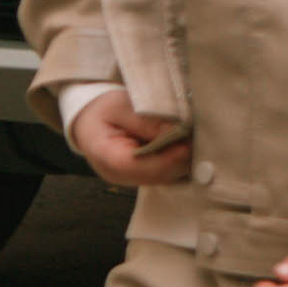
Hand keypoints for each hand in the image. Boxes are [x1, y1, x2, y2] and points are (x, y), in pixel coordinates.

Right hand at [68, 91, 192, 189]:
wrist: (90, 120)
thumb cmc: (103, 110)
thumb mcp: (120, 106)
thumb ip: (145, 120)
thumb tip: (175, 130)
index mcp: (105, 155)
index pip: (135, 165)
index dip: (164, 158)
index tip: (186, 145)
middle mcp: (118, 175)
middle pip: (154, 175)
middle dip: (178, 159)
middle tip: (197, 138)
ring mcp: (130, 180)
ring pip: (163, 178)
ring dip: (180, 161)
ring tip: (192, 139)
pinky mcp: (142, 178)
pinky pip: (164, 175)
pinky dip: (177, 162)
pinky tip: (184, 146)